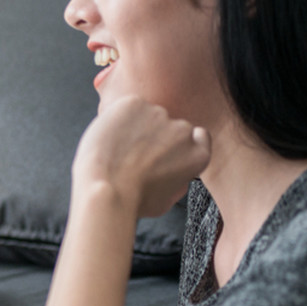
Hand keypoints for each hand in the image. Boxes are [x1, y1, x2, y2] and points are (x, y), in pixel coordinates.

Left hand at [73, 96, 210, 217]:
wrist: (107, 188)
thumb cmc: (132, 201)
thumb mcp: (166, 200)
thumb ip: (176, 181)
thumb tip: (177, 176)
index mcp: (197, 154)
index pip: (199, 136)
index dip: (181, 140)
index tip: (166, 146)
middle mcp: (183, 131)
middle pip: (168, 124)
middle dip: (152, 134)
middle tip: (130, 152)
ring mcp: (159, 114)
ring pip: (145, 115)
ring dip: (134, 126)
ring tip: (116, 149)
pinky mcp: (134, 104)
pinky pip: (126, 107)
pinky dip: (117, 118)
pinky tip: (109, 138)